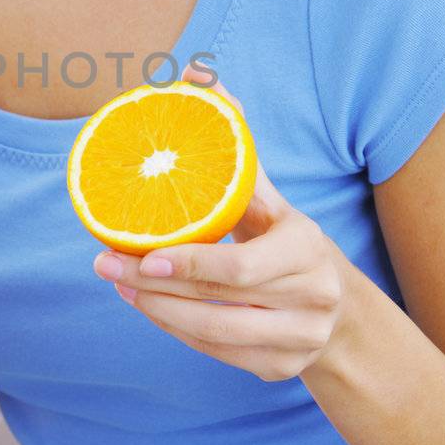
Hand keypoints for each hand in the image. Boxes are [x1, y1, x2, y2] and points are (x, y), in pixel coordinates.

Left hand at [92, 63, 351, 381]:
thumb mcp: (270, 198)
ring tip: (117, 282)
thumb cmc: (285, 239)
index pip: (242, 267)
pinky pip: (215, 354)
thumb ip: (234, 145)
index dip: (191, 265)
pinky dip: (175, 330)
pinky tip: (145, 305)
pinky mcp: (280, 369)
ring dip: (157, 310)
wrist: (339, 311)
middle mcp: (311, 299)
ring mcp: (298, 341)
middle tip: (105, 264)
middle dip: (154, 284)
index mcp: (308, 250)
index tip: (144, 254)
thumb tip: (200, 74)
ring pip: (212, 334)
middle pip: (219, 301)